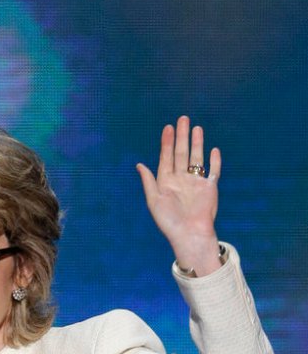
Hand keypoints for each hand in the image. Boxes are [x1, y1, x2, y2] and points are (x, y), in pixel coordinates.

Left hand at [136, 116, 221, 274]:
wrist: (190, 234)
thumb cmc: (169, 221)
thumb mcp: (154, 201)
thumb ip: (148, 182)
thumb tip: (139, 165)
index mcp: (166, 182)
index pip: (166, 158)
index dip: (167, 143)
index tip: (168, 128)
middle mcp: (181, 180)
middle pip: (181, 153)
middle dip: (181, 136)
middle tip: (183, 119)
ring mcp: (196, 182)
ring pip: (196, 158)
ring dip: (196, 143)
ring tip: (196, 128)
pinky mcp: (210, 187)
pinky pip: (213, 170)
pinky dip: (214, 160)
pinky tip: (213, 149)